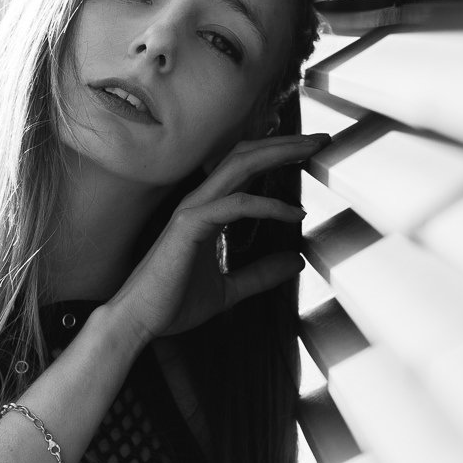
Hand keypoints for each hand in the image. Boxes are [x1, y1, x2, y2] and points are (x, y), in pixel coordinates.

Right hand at [105, 133, 321, 342]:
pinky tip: (295, 213)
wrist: (140, 322)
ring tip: (312, 151)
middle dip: (285, 144)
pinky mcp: (189, 225)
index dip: (277, 155)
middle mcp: (200, 202)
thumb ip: (260, 274)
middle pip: (245, 155)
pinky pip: (235, 204)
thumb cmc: (173, 304)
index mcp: (207, 211)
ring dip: (278, 154)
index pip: (245, 169)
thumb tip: (297, 262)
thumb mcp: (229, 289)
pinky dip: (268, 204)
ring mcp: (192, 210)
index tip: (311, 153)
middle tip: (322, 139)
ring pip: (240, 166)